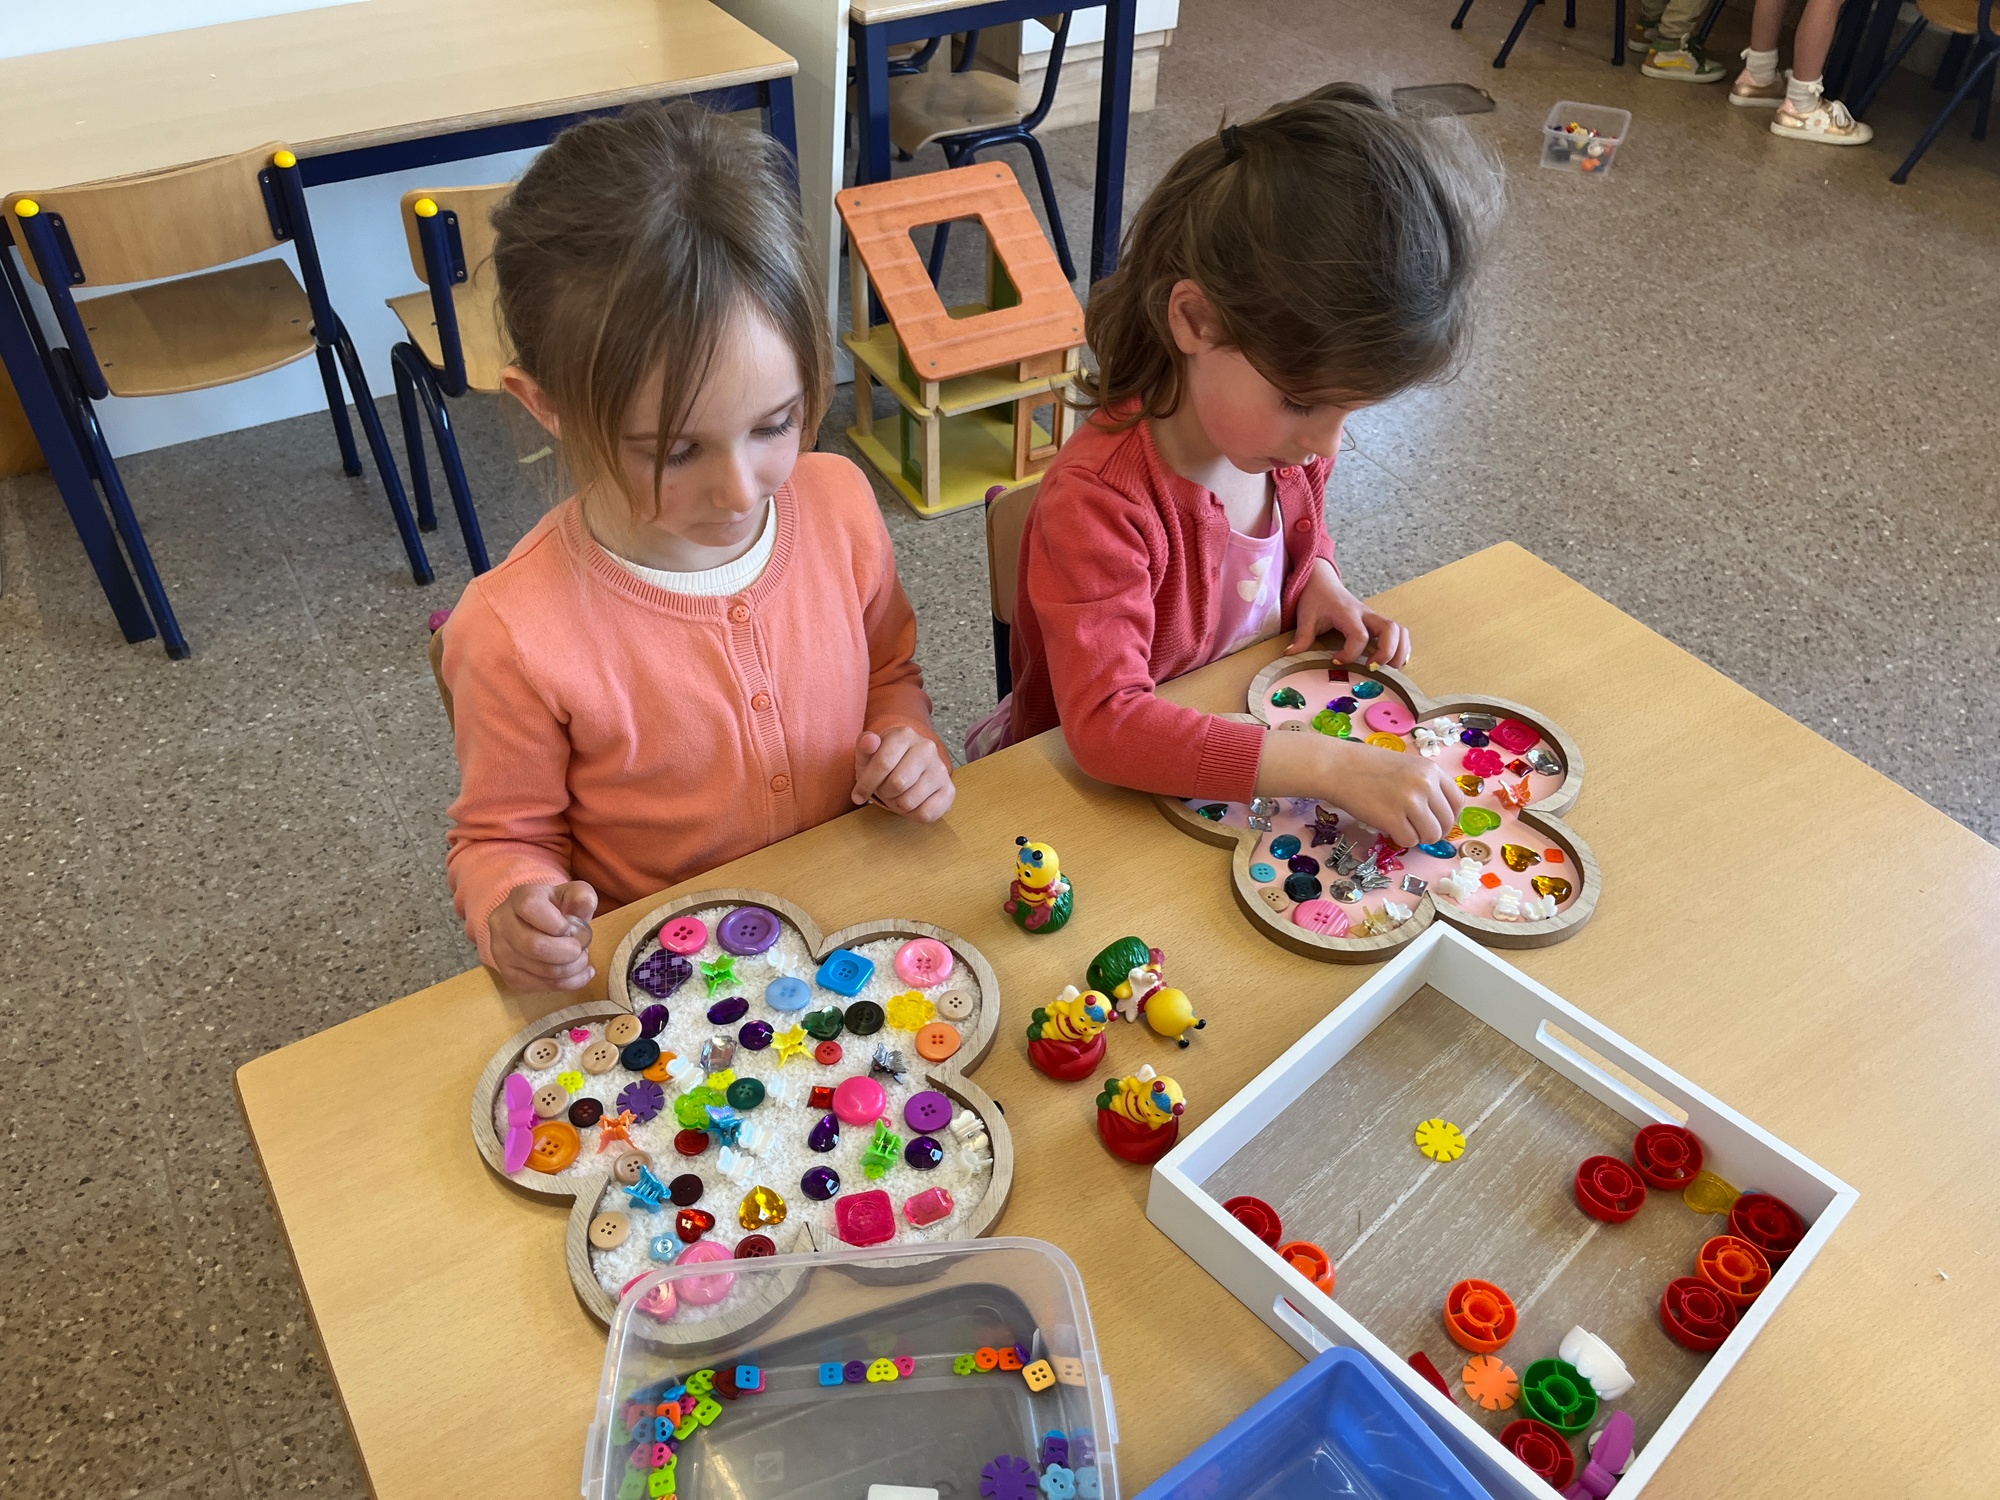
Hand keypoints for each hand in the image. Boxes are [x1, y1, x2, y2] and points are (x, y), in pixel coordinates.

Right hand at [487, 880, 596, 992]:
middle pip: (535, 946)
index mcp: (519, 898)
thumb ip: (582, 897)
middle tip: (581, 951)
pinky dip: (567, 984)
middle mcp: (502, 924)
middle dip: (568, 953)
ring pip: (540, 970)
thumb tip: (583, 906)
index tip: (571, 929)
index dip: (556, 923)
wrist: (536, 926)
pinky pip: (540, 986)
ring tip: (581, 961)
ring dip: (571, 970)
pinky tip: (577, 974)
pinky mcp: (508, 975)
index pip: (530, 907)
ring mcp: (501, 952)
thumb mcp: (573, 895)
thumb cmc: (557, 909)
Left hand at [852, 726, 955, 821]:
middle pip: (897, 784)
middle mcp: (926, 748)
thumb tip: (870, 740)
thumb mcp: (868, 755)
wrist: (908, 768)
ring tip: (897, 795)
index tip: (857, 795)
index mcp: (904, 735)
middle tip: (884, 790)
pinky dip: (912, 815)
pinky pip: (926, 814)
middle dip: (884, 793)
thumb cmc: (884, 763)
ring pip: (909, 802)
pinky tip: (911, 804)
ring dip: (897, 805)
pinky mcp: (949, 790)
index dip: (866, 784)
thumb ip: (864, 747)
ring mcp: (940, 769)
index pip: (883, 763)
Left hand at [1287, 558, 1411, 666]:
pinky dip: (1401, 647)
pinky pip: (1399, 633)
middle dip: (1387, 652)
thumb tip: (1290, 655)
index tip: (1336, 661)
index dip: (1351, 653)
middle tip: (1374, 669)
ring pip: (1400, 630)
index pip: (1358, 635)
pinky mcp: (1377, 622)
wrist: (1322, 581)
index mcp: (1347, 613)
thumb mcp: (1305, 615)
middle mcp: (1366, 614)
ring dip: (1400, 651)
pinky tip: (1393, 662)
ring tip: (1390, 670)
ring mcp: (1374, 618)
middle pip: (1391, 629)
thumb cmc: (1315, 598)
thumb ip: (1302, 636)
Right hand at [1323, 742, 1461, 847]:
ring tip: (1402, 828)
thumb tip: (1440, 814)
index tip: (1438, 821)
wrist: (1338, 767)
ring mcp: (1409, 801)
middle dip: (1434, 832)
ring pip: (1430, 835)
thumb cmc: (1368, 767)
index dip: (1449, 817)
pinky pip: (1409, 841)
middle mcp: (1425, 784)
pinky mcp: (1392, 818)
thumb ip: (1426, 784)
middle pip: (1446, 822)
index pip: (1458, 802)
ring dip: (1418, 837)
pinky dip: (1401, 840)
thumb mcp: (1407, 766)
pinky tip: (1389, 828)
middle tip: (1418, 830)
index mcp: (1431, 770)